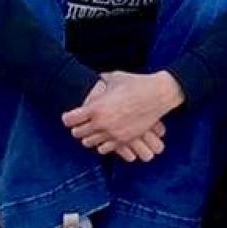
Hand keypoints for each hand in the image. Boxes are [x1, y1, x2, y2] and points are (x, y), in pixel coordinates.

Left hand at [62, 71, 182, 158]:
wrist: (158, 95)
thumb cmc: (136, 83)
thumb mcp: (114, 77)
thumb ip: (101, 81)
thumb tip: (95, 79)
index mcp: (96, 108)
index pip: (70, 120)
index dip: (68, 117)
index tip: (70, 115)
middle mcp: (102, 123)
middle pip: (77, 134)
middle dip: (77, 128)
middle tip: (81, 123)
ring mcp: (112, 134)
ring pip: (89, 143)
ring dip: (88, 137)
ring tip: (93, 130)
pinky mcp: (123, 140)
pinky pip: (104, 149)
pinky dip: (101, 144)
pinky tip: (105, 136)